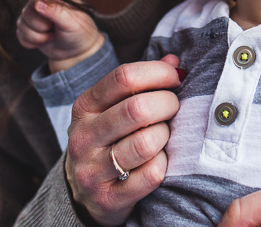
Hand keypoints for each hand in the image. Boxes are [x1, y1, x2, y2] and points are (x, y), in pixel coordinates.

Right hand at [16, 0, 102, 70]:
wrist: (77, 51)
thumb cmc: (79, 32)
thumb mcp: (72, 22)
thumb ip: (56, 11)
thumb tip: (37, 4)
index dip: (38, 6)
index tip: (50, 17)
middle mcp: (41, 3)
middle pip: (27, 12)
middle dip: (40, 26)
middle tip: (55, 28)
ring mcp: (33, 16)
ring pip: (21, 24)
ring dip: (37, 36)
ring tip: (52, 35)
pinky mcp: (28, 29)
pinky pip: (19, 35)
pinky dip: (32, 42)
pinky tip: (44, 41)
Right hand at [65, 54, 182, 225]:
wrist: (86, 194)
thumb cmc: (110, 139)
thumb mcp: (115, 107)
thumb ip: (143, 81)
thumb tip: (175, 62)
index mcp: (85, 106)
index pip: (124, 77)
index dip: (158, 73)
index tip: (176, 78)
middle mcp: (84, 136)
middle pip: (138, 108)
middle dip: (168, 104)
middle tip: (174, 108)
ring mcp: (93, 169)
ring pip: (147, 143)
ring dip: (166, 136)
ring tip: (164, 135)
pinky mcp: (108, 198)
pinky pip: (152, 175)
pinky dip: (165, 165)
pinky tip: (160, 161)